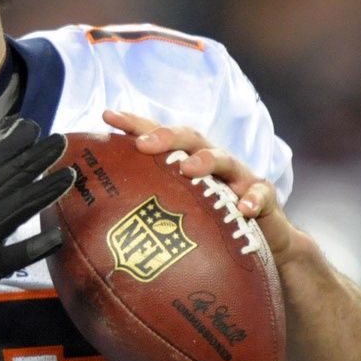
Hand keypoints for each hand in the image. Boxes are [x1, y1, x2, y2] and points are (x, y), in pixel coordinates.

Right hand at [0, 117, 73, 349]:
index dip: (7, 147)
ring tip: (68, 176)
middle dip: (30, 159)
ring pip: (5, 213)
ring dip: (38, 192)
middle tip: (60, 141)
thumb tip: (4, 179)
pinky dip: (31, 247)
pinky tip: (57, 237)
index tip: (32, 127)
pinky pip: (7, 258)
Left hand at [102, 109, 296, 259]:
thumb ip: (147, 213)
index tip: (107, 116)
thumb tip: (95, 229)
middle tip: (144, 143)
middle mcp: (212, 163)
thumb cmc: (212, 225)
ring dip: (206, 160)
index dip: (135, 124)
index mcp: (187, 162)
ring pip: (225, 159)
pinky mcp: (264, 198)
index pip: (159, 137)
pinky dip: (252, 198)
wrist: (265, 243)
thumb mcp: (178, 216)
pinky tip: (242, 208)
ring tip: (188, 168)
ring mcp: (239, 178)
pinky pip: (262, 194)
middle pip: (191, 138)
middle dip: (167, 136)